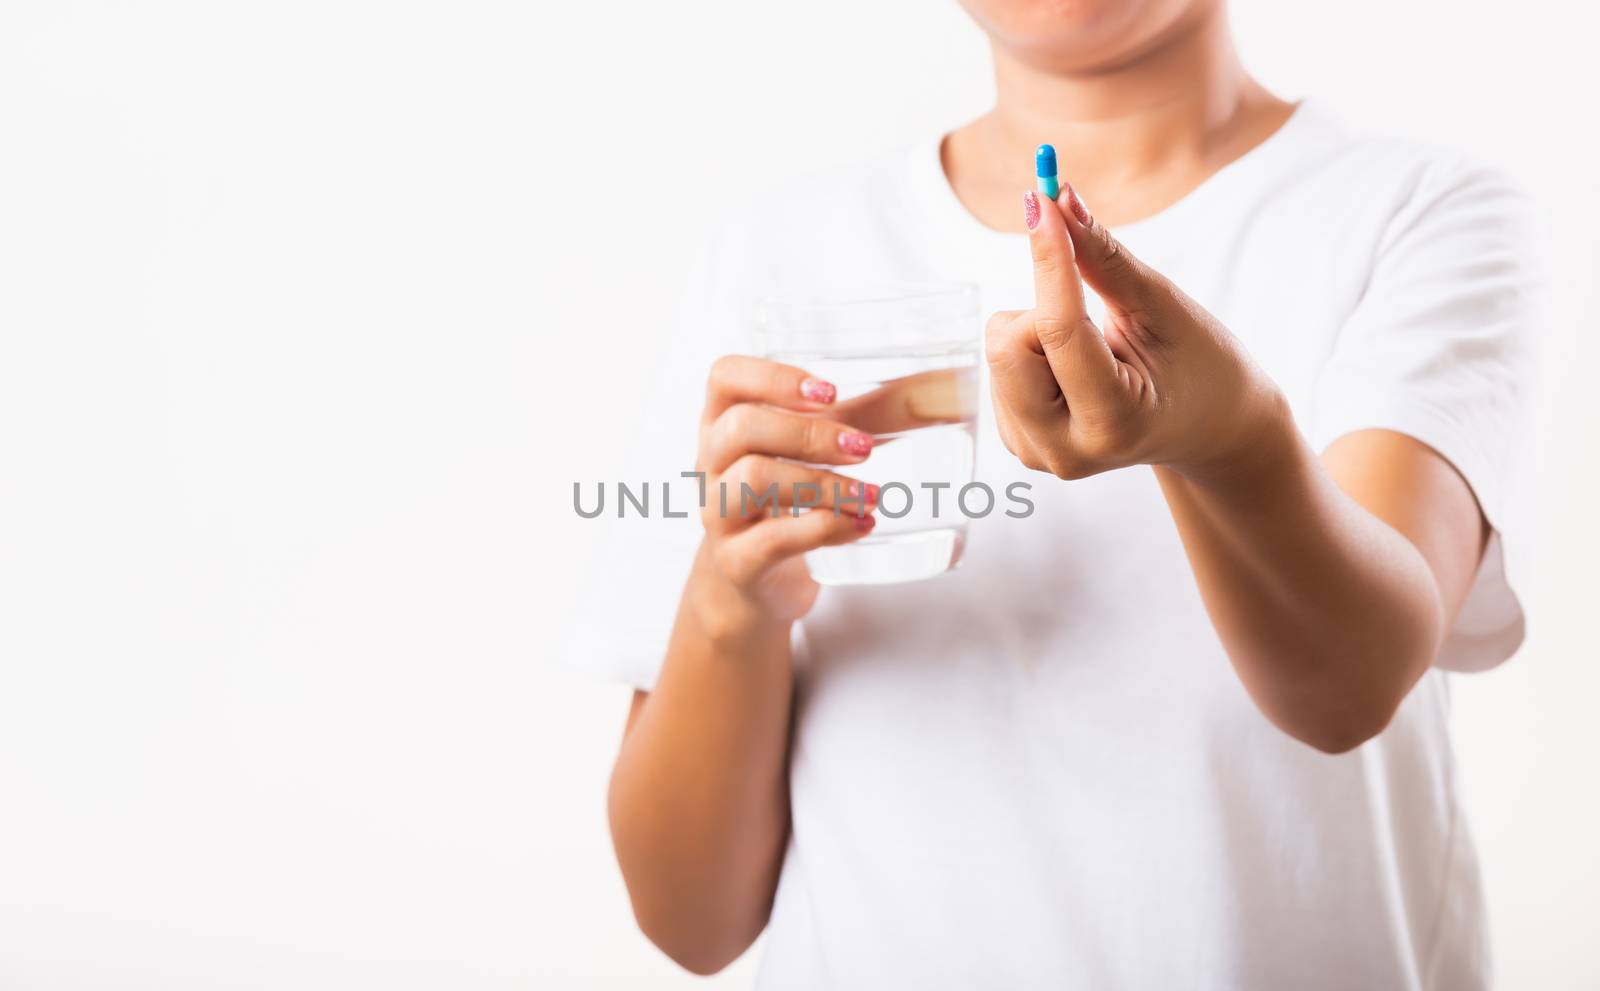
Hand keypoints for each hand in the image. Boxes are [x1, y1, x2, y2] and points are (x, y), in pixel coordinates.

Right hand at [686, 356, 880, 635]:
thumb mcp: (808, 455)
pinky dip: (824, 528)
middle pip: (741, 427)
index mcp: (722, 423)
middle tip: (864, 449)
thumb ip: (860, 421)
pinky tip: (861, 524)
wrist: (748, 586)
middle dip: (809, 432)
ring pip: (752, 478)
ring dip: (821, 483)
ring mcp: (718, 515)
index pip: (725, 377)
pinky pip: (771, 539)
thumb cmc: (781, 504)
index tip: (829, 391)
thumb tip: (933, 392)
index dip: (772, 375)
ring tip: (871, 494)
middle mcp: (711, 464)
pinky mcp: (736, 562)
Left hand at [985, 186, 1287, 483]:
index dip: (1048, 258)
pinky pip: (1000, 368)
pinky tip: (1076, 370)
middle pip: (1006, 347)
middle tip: (1089, 305)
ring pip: (999, 352)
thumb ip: (1105, 258)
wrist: (1206, 428)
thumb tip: (1059, 198)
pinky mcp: (1017, 441)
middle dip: (1041, 307)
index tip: (1042, 199)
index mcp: (1113, 423)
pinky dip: (1033, 351)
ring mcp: (1035, 452)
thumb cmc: (1198, 365)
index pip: (1058, 330)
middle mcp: (1065, 451)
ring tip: (1096, 352)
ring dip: (1039, 331)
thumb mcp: (1162, 308)